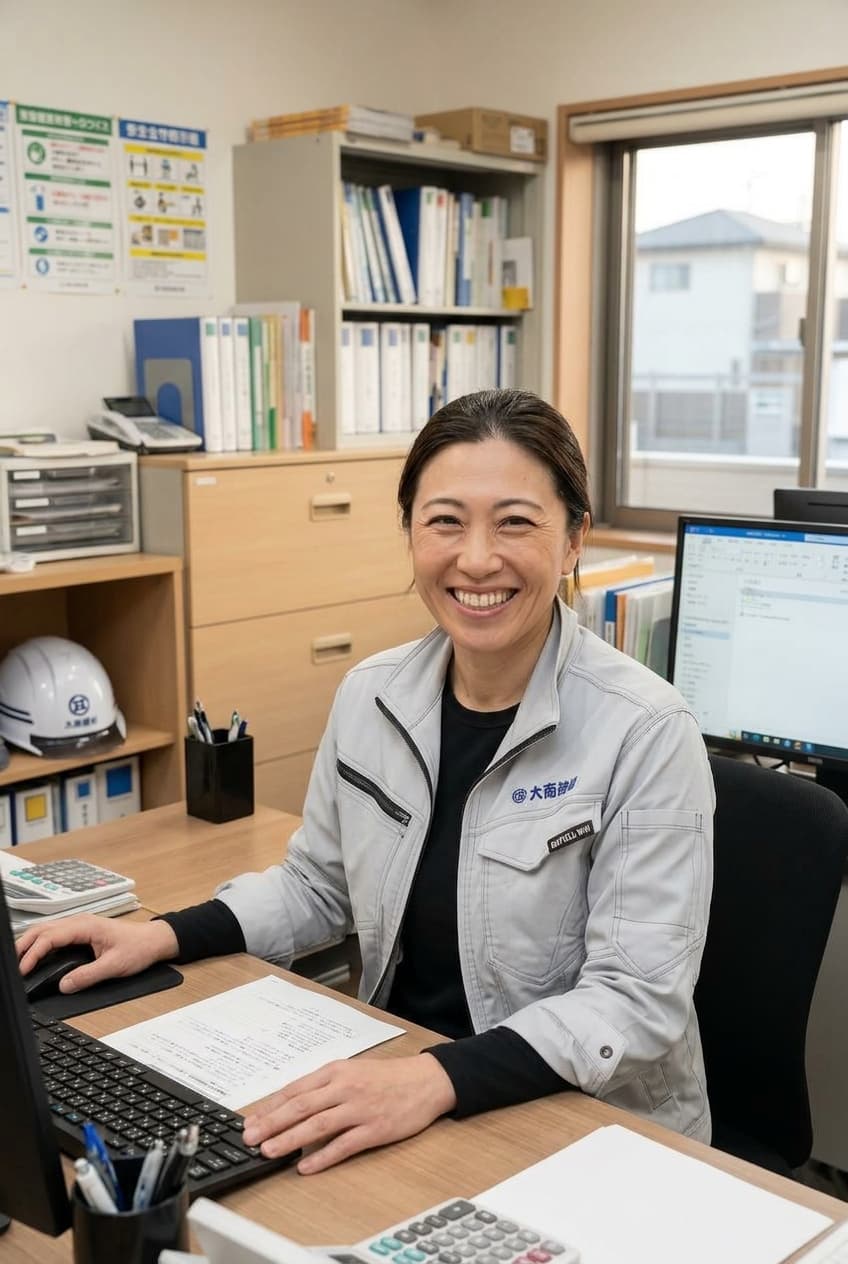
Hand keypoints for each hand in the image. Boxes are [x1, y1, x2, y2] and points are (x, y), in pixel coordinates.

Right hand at [16, 914, 178, 993]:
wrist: (154, 940)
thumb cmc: (138, 947)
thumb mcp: (115, 966)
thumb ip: (88, 976)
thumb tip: (64, 985)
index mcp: (86, 926)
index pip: (50, 936)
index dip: (33, 953)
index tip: (23, 969)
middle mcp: (80, 922)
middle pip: (42, 929)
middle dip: (24, 945)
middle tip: (12, 966)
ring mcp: (80, 926)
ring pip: (46, 930)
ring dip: (30, 944)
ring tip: (18, 962)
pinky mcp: (81, 932)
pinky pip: (55, 935)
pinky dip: (41, 944)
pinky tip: (35, 956)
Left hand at [242, 1053, 456, 1173]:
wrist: (425, 1081)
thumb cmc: (386, 1077)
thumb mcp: (352, 1071)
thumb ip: (324, 1086)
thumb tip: (291, 1105)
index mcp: (336, 1071)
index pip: (296, 1089)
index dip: (271, 1106)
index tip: (250, 1121)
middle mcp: (345, 1087)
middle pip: (301, 1106)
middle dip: (272, 1123)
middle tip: (250, 1138)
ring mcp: (360, 1108)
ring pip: (317, 1125)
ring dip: (290, 1139)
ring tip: (268, 1151)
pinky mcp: (375, 1129)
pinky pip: (344, 1145)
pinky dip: (322, 1156)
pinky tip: (305, 1166)